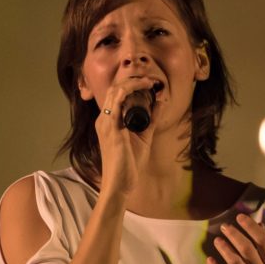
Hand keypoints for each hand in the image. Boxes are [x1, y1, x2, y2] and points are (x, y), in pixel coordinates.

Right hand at [94, 76, 158, 196]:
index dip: (131, 84)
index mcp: (108, 121)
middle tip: (151, 80)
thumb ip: (152, 119)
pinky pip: (115, 105)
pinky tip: (140, 89)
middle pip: (113, 89)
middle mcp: (103, 120)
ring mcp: (105, 124)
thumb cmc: (129, 163)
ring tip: (149, 82)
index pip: (115, 94)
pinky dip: (128, 93)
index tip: (149, 83)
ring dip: (132, 83)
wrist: (120, 183)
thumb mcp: (144, 136)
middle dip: (133, 80)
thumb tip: (161, 102)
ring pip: (114, 92)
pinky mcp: (111, 130)